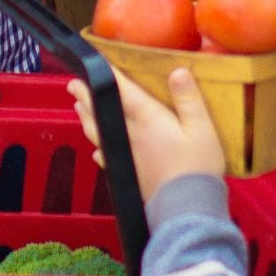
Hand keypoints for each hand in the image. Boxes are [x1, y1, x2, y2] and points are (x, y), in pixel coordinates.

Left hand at [68, 67, 224, 201]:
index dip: (108, 77)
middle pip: (102, 112)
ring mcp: (125, 157)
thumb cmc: (197, 167)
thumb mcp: (202, 129)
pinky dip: (98, 149)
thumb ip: (189, 99)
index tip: (92, 66)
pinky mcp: (127, 175)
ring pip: (99, 134)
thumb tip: (178, 71)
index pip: (123, 93)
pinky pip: (106, 158)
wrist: (185, 209)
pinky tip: (96, 151)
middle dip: (86, 97)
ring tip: (79, 109)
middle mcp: (130, 136)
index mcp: (148, 120)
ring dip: (87, 119)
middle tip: (73, 85)